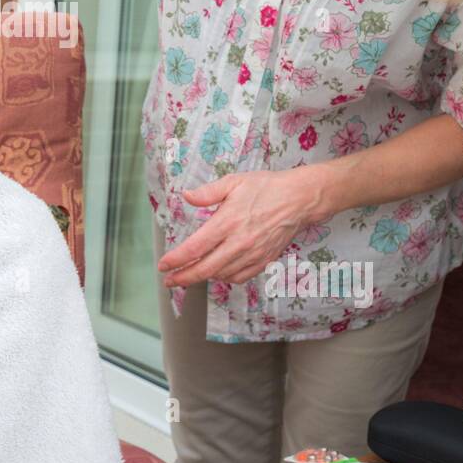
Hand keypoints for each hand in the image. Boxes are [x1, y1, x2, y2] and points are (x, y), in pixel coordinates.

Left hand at [157, 167, 322, 287]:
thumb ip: (208, 192)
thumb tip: (186, 196)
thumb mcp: (234, 182)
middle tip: (169, 281)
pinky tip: (217, 272)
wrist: (299, 199)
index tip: (163, 265)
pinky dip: (225, 278)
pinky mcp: (264, 261)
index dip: (177, 259)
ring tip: (189, 275)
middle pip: (205, 268)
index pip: (195, 247)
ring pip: (222, 275)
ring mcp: (253, 254)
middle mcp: (239, 242)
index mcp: (228, 222)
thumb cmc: (266, 187)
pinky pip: (240, 277)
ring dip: (203, 277)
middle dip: (184, 277)